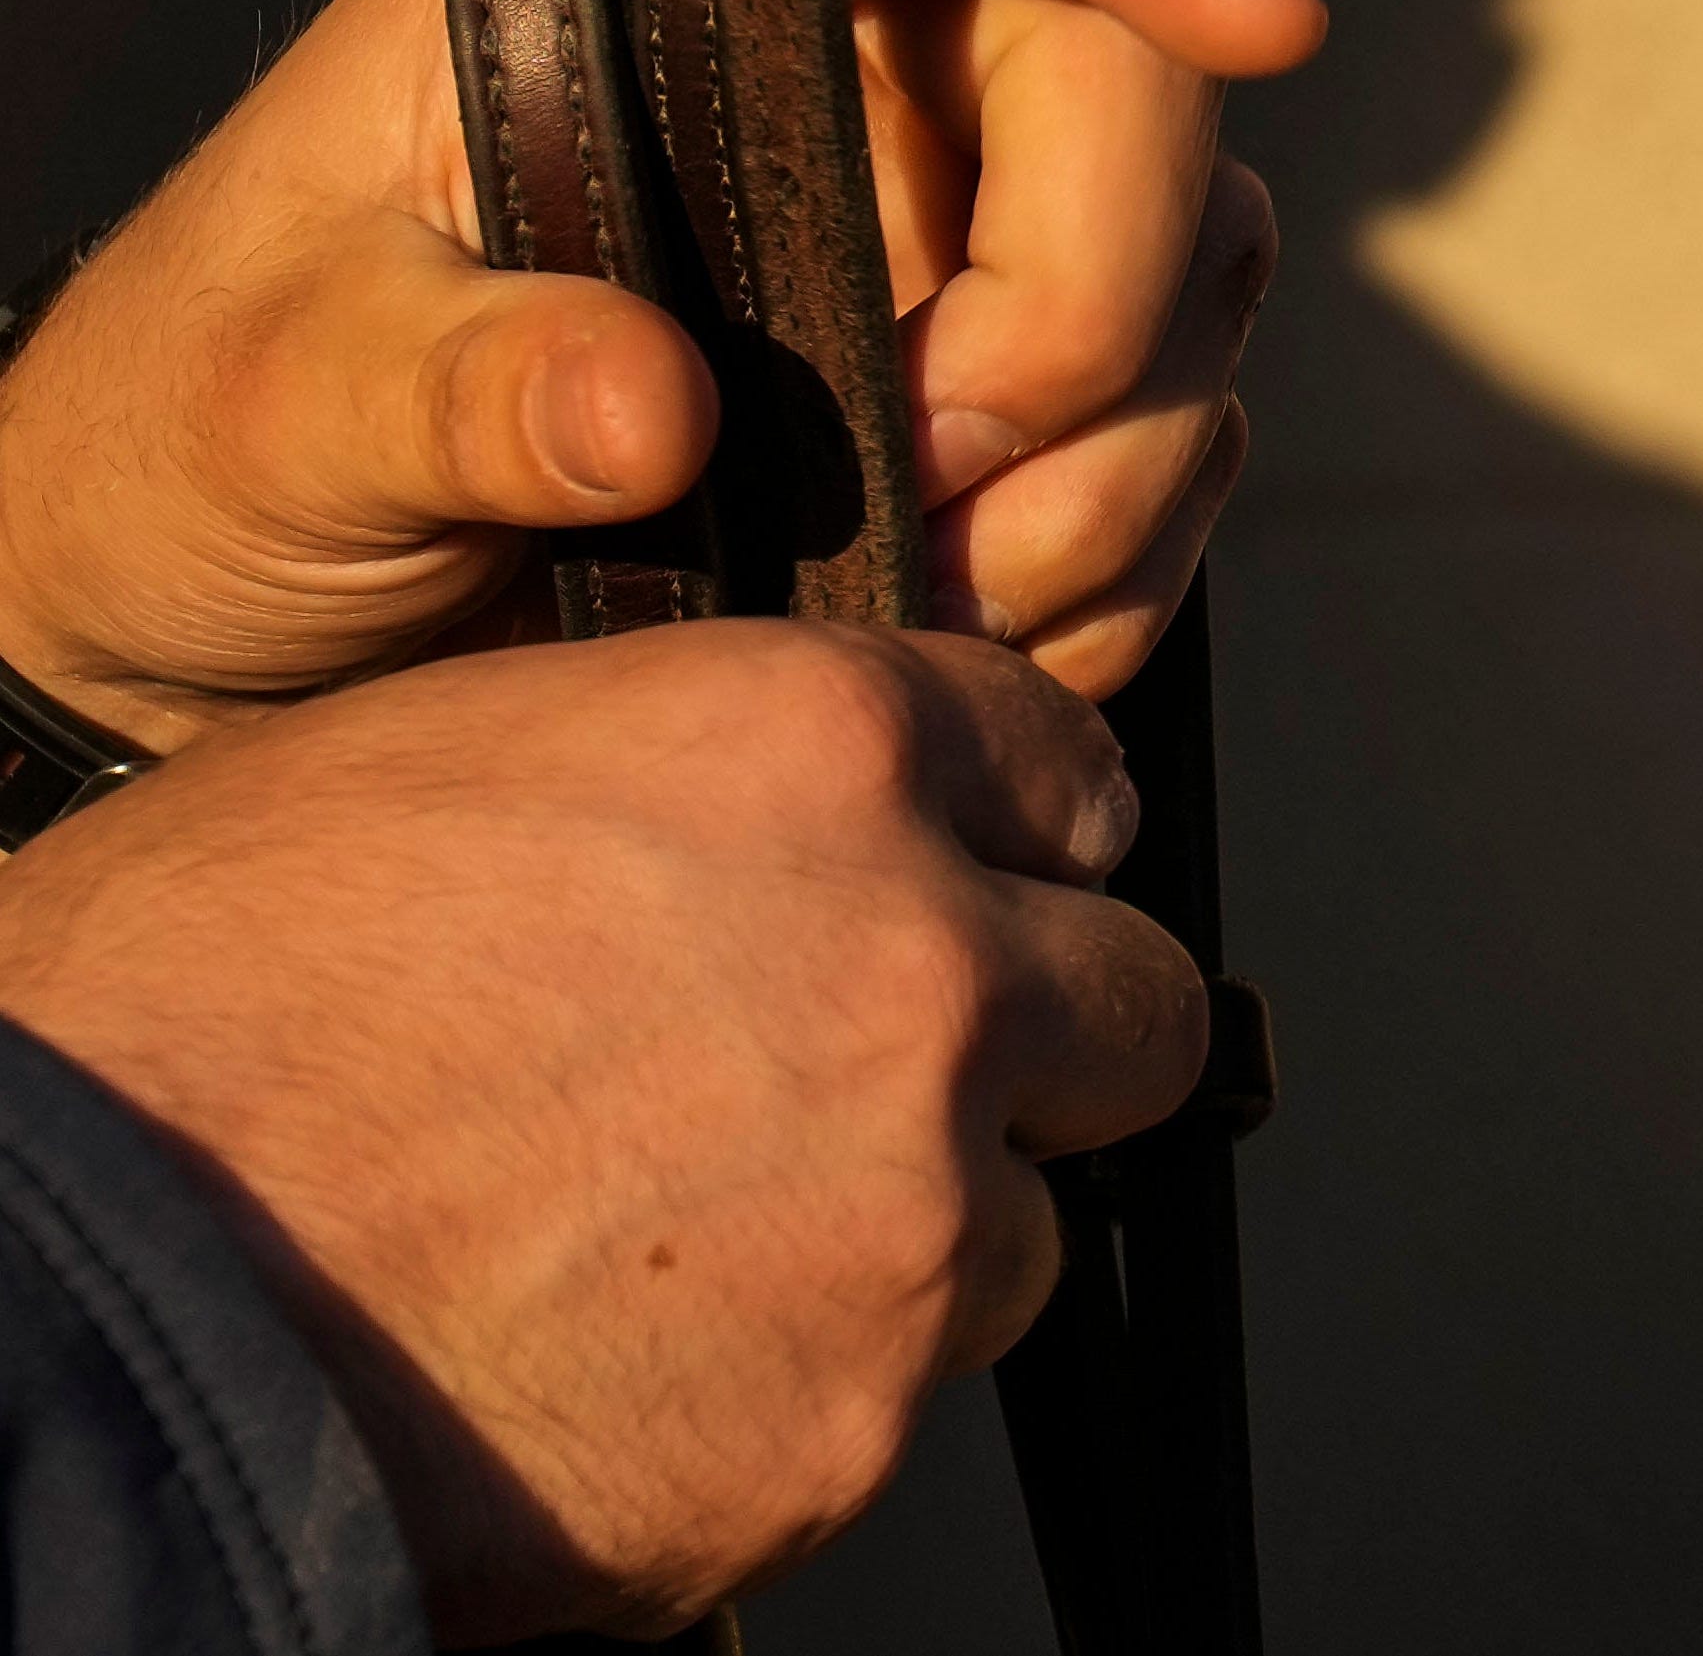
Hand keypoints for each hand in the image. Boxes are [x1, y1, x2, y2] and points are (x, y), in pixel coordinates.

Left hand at [0, 0, 1324, 738]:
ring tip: (930, 605)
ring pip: (1188, 273)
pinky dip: (1112, 565)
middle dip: (1091, 301)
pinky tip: (980, 645)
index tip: (1275, 11)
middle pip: (1128, 91)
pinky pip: (1164, 446)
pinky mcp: (985, 391)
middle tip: (949, 480)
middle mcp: (855, 54)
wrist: (204, 627)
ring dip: (1112, 463)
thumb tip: (645, 408)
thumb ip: (440, 386)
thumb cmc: (194, 432)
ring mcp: (943, 219)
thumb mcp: (268, 391)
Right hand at [0, 623, 1206, 1635]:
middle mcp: (914, 960)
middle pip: (1121, 998)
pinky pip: (893, 1399)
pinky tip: (638, 1370)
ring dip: (915, 1236)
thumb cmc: (188, 1030)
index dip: (1013, 833)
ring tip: (707, 1256)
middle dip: (1031, 1038)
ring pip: (1020, 1219)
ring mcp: (901, 1209)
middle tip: (881, 1089)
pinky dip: (797, 1396)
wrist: (78, 1312)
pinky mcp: (843, 1428)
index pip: (1060, 761)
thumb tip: (780, 822)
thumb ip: (697, 774)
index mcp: (820, 752)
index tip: (984, 879)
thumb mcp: (458, 759)